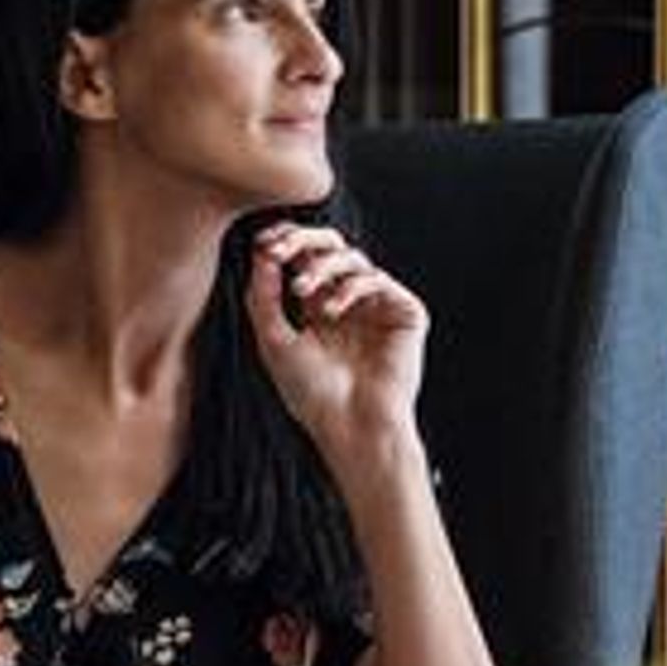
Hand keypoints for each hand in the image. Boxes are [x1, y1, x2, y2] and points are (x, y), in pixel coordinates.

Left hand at [245, 223, 426, 462]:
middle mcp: (351, 303)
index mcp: (321, 308)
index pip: (307, 260)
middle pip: (332, 248)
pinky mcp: (405, 312)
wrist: (350, 425)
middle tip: (282, 247)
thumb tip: (261, 252)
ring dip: (322, 267)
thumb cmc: (312, 394)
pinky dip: (351, 287)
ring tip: (301, 289)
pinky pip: (378, 280)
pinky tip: (333, 310)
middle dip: (305, 240)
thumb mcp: (274, 340)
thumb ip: (264, 296)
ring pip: (354, 259)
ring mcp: (379, 306)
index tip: (263, 242)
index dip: (288, 244)